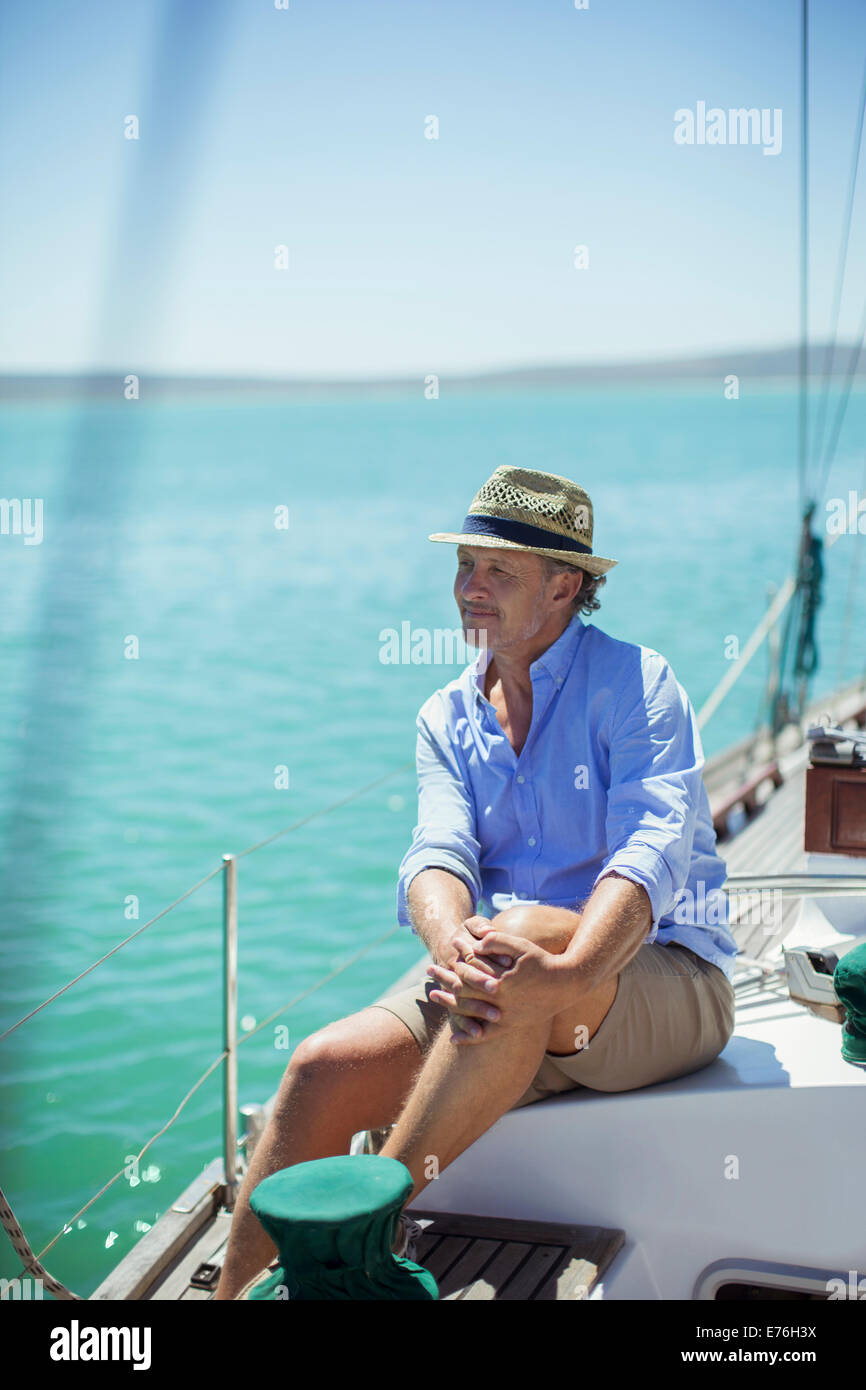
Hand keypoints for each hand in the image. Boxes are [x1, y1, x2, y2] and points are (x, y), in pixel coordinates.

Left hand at [429, 929, 570, 1043]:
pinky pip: (485, 1036)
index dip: (455, 961)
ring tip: (432, 995)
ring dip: (449, 1003)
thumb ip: (497, 942)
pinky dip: (469, 1037)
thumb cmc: (543, 962)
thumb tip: (476, 942)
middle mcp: (499, 1003)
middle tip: (428, 971)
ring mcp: (504, 1017)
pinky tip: (453, 1039)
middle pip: (463, 992)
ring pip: (469, 1012)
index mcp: (500, 983)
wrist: (566, 985)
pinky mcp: (510, 1026)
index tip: (442, 954)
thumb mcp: (521, 947)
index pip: (469, 972)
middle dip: (445, 980)